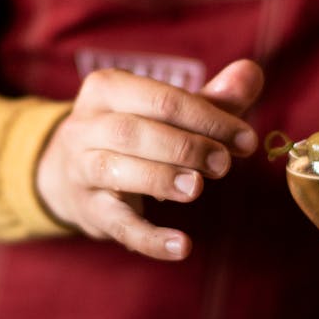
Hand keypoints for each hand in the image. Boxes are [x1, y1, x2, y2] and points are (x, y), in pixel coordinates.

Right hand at [34, 59, 263, 260]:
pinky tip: (181, 247)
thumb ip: (212, 97)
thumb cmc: (133, 133)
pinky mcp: (89, 210)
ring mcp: (81, 169)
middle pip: (133, 131)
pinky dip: (150, 238)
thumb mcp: (165, 111)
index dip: (206, 117)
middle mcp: (85, 125)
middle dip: (185, 146)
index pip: (161, 98)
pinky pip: (118, 224)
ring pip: (116, 169)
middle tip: (224, 164)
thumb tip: (251, 72)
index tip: (245, 139)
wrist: (68, 171)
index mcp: (107, 89)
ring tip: (198, 188)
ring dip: (161, 177)